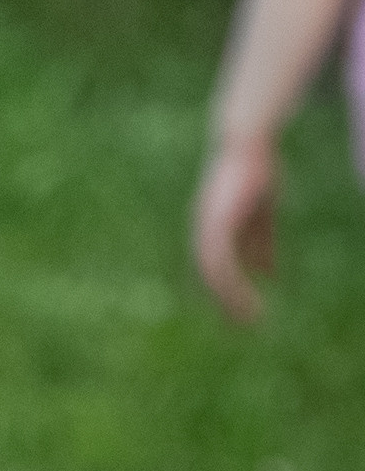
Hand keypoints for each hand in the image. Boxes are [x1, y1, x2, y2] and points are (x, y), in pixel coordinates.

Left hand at [193, 129, 278, 321]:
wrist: (246, 145)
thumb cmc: (252, 174)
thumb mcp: (259, 215)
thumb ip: (260, 242)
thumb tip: (266, 272)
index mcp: (210, 227)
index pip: (210, 268)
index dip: (222, 292)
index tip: (237, 314)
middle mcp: (204, 228)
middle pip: (207, 274)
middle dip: (223, 301)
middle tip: (241, 325)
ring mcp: (207, 225)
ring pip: (212, 272)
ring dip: (229, 296)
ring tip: (249, 317)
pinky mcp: (216, 222)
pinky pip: (220, 260)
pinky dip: (231, 280)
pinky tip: (246, 294)